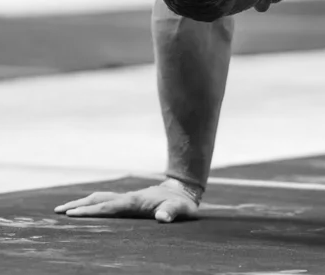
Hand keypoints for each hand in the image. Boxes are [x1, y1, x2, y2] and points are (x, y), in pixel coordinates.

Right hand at [54, 179, 199, 221]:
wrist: (184, 189)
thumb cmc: (182, 203)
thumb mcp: (180, 209)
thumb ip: (171, 212)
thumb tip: (162, 217)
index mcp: (135, 201)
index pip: (109, 206)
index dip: (91, 211)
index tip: (72, 214)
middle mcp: (128, 197)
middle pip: (99, 199)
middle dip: (79, 205)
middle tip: (58, 211)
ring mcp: (128, 197)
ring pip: (101, 197)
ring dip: (83, 202)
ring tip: (65, 209)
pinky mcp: (129, 200)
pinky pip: (107, 201)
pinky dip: (93, 202)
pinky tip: (87, 207)